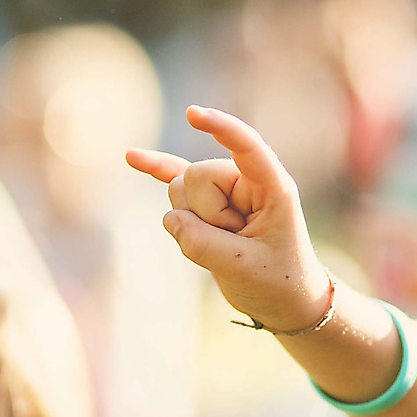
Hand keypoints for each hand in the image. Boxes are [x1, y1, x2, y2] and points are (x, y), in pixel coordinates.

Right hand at [127, 105, 329, 332]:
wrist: (284, 301)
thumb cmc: (277, 281)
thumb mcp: (242, 267)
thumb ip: (203, 243)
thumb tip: (171, 219)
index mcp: (272, 187)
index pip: (246, 146)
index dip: (220, 128)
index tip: (193, 114)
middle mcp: (246, 181)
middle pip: (196, 177)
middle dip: (204, 215)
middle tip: (237, 243)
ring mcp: (224, 191)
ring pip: (180, 191)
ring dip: (193, 225)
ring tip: (227, 245)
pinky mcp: (207, 205)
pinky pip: (175, 180)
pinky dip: (155, 169)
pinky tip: (132, 157)